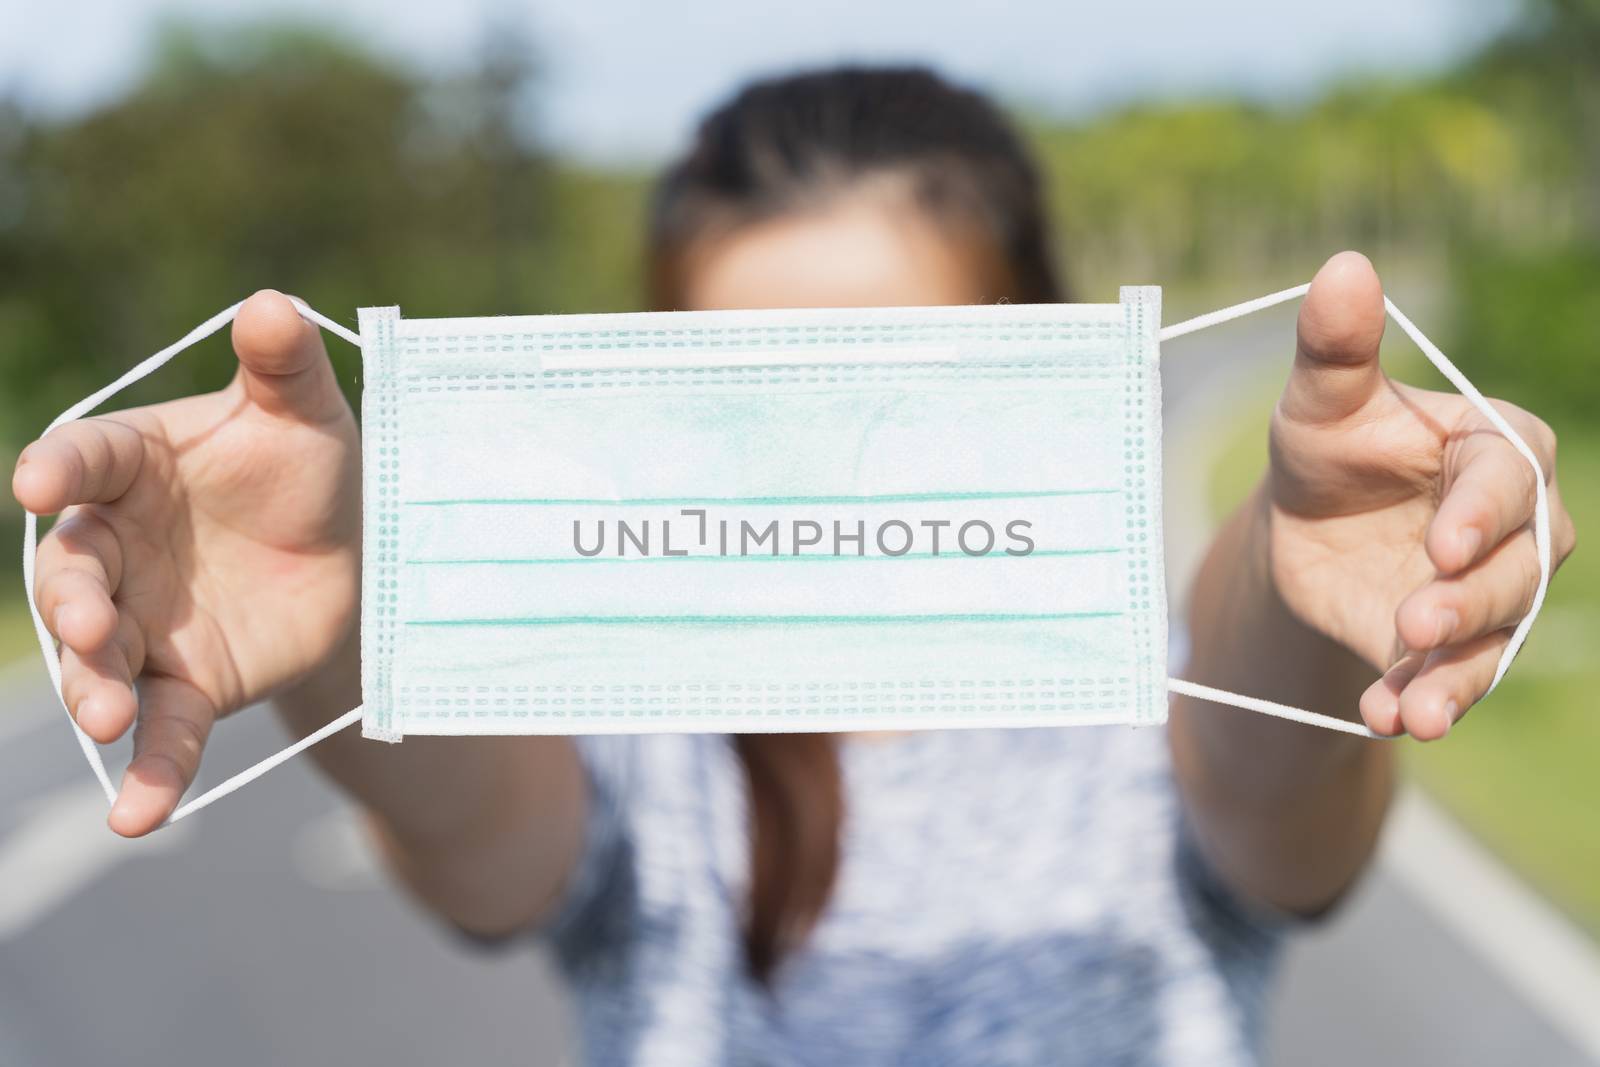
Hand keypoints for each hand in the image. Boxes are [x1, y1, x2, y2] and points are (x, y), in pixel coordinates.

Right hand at [13, 291, 359, 834]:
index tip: (37, 482)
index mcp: (129, 464)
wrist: (348, 547)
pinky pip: (161, 733)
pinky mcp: (184, 683)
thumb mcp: (308, 412)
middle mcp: (116, 546)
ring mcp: (143, 621)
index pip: (80, 460)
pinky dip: (149, 775)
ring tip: (106, 719)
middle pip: (71, 573)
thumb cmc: (306, 463)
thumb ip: (284, 364)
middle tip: (93, 624)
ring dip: (92, 688)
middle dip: (73, 601)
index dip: (58, 468)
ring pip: (98, 660)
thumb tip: (273, 304)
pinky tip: (139, 819)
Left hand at [1264, 252, 1575, 740]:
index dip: (1484, 512)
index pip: (1511, 477)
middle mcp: (1515, 524)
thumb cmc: (1326, 445)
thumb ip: (1336, 347)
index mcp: (1498, 447)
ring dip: (1459, 675)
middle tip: (1421, 619)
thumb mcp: (1318, 402)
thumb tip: (1345, 265)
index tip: (1446, 542)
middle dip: (1475, 598)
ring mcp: (1491, 591)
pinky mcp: (1455, 646)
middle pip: (1521, 567)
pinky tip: (1387, 718)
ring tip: (1416, 711)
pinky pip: (1451, 678)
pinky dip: (1421, 701)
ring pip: (1496, 637)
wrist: (1305, 524)